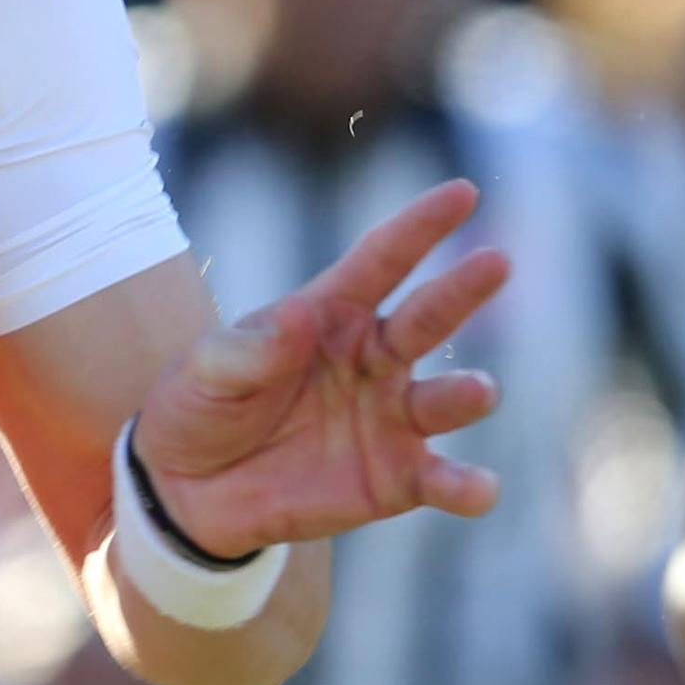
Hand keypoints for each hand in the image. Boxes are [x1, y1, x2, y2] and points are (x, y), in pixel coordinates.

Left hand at [135, 179, 507, 559]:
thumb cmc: (199, 408)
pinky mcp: (396, 480)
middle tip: (496, 261)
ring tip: (477, 390)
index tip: (462, 192)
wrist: (189, 491)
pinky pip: (441, 480)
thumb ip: (248, 348)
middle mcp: (373, 359)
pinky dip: (467, 485)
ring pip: (444, 399)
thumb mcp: (205, 372)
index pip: (381, 261)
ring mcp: (391, 419)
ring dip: (465, 393)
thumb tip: (298, 316)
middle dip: (461, 291)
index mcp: (330, 314)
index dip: (420, 227)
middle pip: (426, 318)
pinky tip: (481, 490)